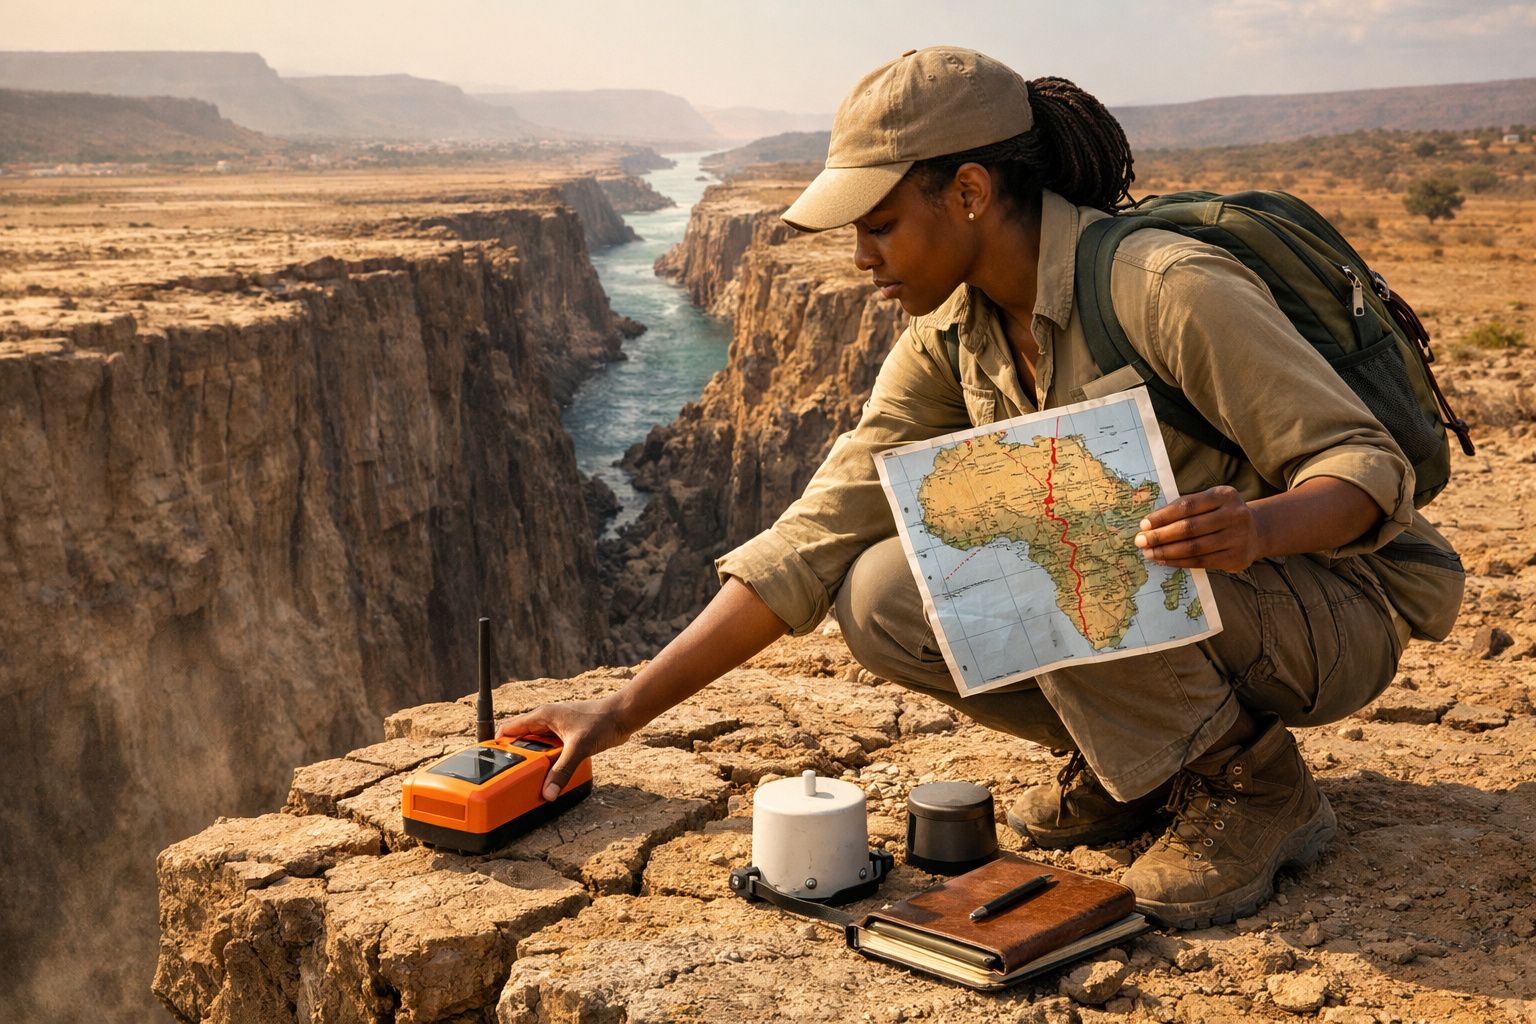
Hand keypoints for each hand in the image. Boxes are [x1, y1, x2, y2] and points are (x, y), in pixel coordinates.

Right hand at [497, 697, 629, 801]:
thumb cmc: (602, 721)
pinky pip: (550, 751)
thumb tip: (548, 792)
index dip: (497, 746)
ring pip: (537, 747)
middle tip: (514, 778)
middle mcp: (546, 721)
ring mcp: (557, 728)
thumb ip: (562, 771)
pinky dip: (549, 762)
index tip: (490, 763)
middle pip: (521, 741)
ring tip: (533, 779)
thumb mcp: (579, 748)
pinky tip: (552, 774)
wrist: (624, 716)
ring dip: (535, 762)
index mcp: (542, 716)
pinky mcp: (567, 736)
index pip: (509, 730)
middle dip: (517, 759)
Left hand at [1135, 485, 1264, 572]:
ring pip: (1194, 547)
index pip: (1188, 505)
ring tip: (1149, 553)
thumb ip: (1185, 507)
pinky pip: (1201, 561)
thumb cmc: (1221, 514)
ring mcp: (1238, 538)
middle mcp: (1235, 515)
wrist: (1255, 532)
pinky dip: (1179, 561)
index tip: (1144, 524)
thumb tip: (1150, 523)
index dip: (1163, 516)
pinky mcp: (1236, 558)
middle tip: (1141, 541)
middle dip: (1161, 535)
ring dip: (1167, 551)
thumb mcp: (1209, 502)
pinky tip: (1165, 560)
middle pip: (1190, 528)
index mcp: (1225, 495)